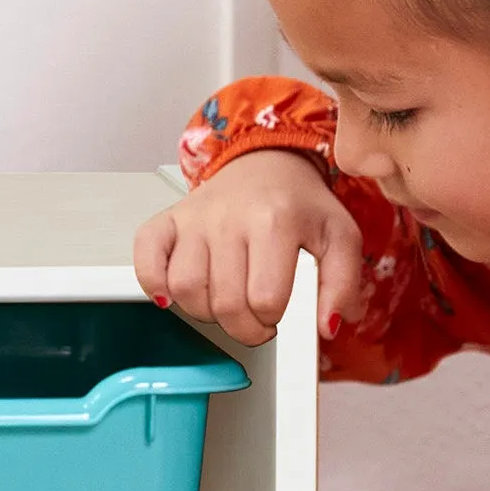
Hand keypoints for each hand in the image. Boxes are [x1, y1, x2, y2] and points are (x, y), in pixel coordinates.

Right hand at [133, 153, 364, 345]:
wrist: (266, 163)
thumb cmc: (300, 205)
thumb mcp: (340, 238)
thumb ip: (343, 285)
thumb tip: (329, 327)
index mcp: (275, 220)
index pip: (265, 299)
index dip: (272, 320)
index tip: (276, 317)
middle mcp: (229, 217)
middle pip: (225, 303)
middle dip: (242, 327)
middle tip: (253, 321)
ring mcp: (194, 219)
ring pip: (185, 290)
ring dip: (204, 312)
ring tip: (224, 304)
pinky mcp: (167, 221)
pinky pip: (146, 262)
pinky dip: (153, 285)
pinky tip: (173, 293)